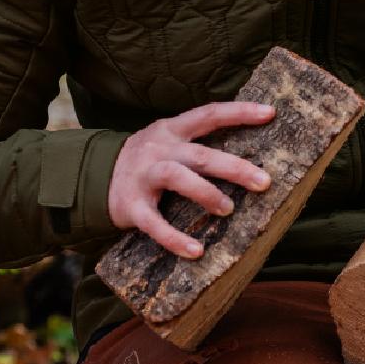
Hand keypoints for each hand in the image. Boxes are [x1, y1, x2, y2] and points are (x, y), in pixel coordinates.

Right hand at [107, 102, 273, 258]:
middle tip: (264, 182)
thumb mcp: (169, 141)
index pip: (209, 114)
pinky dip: (175, 238)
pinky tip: (196, 251)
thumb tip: (249, 158)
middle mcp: (159, 149)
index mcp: (172, 130)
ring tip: (228, 210)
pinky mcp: (132, 206)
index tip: (270, 113)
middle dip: (233, 167)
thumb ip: (199, 144)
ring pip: (177, 178)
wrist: (95, 176)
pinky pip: (154, 223)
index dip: (239, 112)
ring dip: (206, 193)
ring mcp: (144, 176)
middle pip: (200, 154)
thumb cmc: (149, 161)